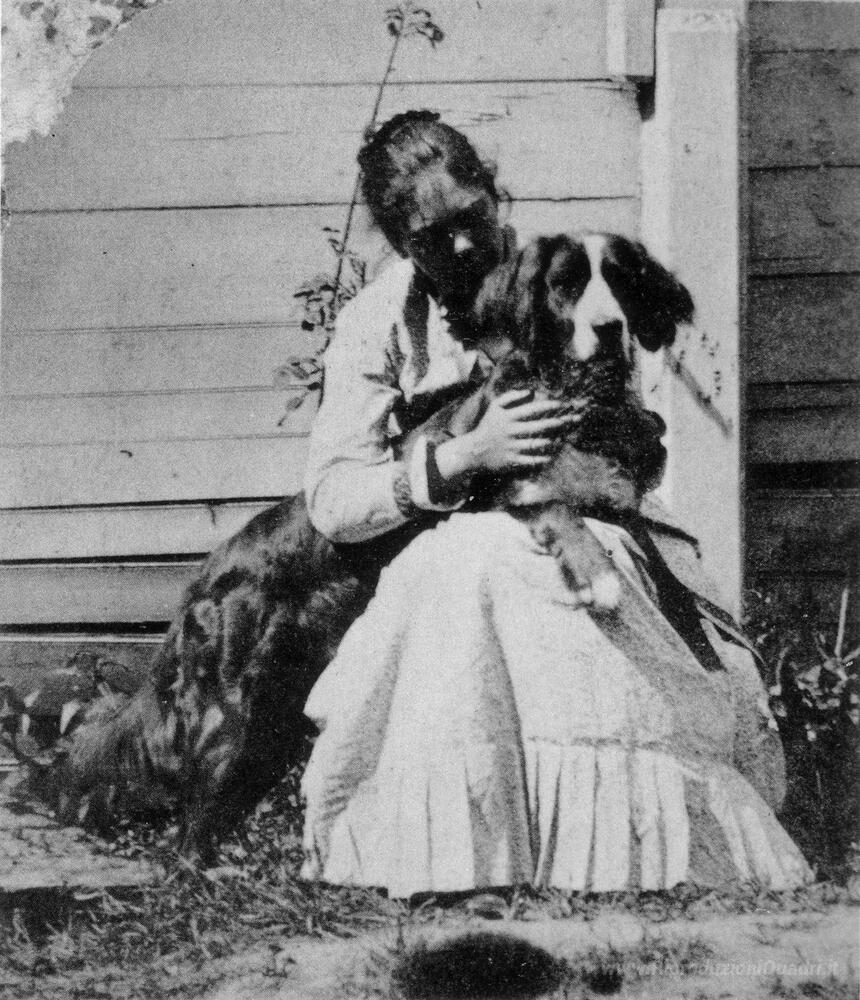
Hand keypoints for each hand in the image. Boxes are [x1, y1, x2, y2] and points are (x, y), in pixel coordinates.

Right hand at [435, 390, 578, 479]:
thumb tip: (530, 391)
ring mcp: (511, 447)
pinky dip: (540, 459)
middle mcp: (511, 431)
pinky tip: (550, 456)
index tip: (560, 404)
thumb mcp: (494, 407)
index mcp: (508, 417)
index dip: (547, 406)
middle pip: (537, 426)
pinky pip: (529, 460)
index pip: (531, 410)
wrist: (472, 451)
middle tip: (570, 420)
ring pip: (535, 444)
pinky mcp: (511, 460)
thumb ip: (510, 397)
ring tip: (562, 438)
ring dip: (550, 441)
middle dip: (555, 423)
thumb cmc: (487, 427)